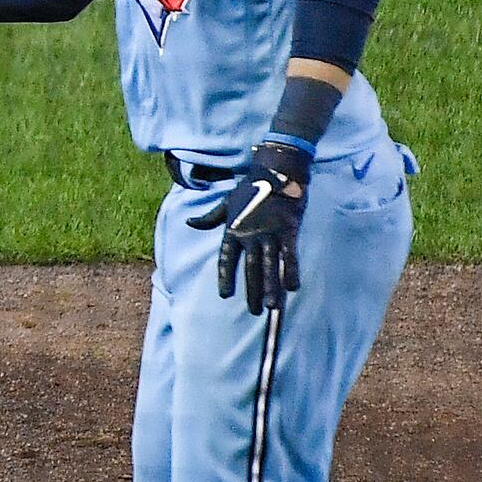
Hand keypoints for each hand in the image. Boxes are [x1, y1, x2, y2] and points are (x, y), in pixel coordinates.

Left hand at [185, 140, 310, 313]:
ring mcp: (270, 233)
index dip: (226, 276)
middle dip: (252, 290)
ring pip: (270, 265)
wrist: (276, 170)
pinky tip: (292, 288)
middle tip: (254, 311)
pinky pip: (290, 255)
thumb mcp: (226, 203)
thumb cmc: (250, 187)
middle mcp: (250, 234)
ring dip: (270, 287)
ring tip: (271, 306)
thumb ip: (209, 218)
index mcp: (233, 229)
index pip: (226, 258)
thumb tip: (189, 223)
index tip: (224, 294)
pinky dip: (291, 271)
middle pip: (251, 268)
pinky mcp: (289, 230)